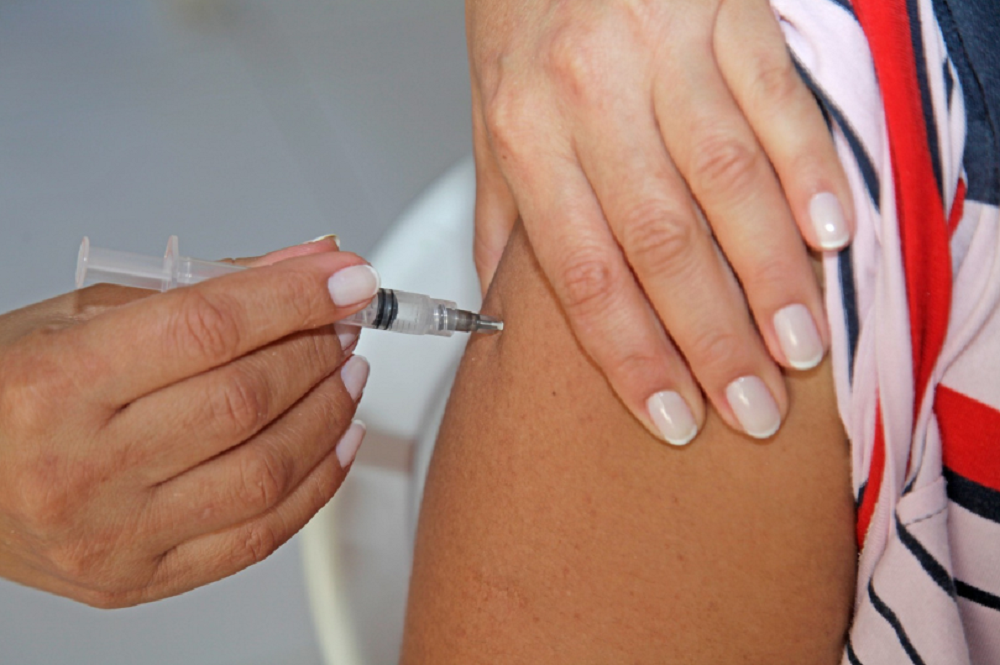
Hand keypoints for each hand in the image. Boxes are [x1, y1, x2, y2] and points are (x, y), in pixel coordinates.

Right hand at [0, 238, 377, 606]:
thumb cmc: (12, 396)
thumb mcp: (85, 318)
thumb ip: (201, 292)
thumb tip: (304, 264)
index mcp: (53, 387)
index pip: (207, 329)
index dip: (294, 297)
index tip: (348, 279)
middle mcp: (81, 468)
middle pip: (245, 399)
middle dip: (317, 350)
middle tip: (343, 322)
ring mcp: (114, 535)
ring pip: (266, 469)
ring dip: (329, 411)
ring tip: (345, 371)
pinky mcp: (142, 580)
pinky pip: (261, 535)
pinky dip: (319, 481)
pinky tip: (338, 438)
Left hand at [468, 0, 853, 442]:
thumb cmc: (525, 11)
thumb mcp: (491, 112)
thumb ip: (504, 214)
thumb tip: (499, 311)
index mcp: (525, 131)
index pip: (582, 272)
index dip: (631, 356)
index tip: (671, 417)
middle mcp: (589, 94)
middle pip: (659, 242)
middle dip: (711, 338)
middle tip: (750, 409)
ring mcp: (661, 48)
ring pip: (725, 181)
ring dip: (769, 274)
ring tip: (797, 348)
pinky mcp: (725, 10)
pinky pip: (775, 100)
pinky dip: (809, 169)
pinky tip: (831, 234)